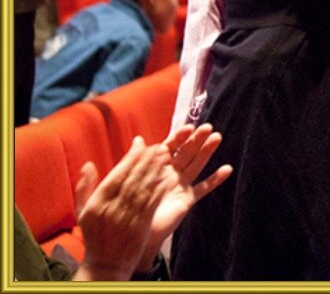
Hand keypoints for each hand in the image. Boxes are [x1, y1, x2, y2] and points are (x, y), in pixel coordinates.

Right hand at [72, 137, 169, 280]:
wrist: (106, 263)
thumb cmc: (94, 234)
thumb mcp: (82, 211)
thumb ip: (85, 187)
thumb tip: (88, 164)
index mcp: (97, 204)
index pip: (117, 175)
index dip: (131, 158)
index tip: (142, 144)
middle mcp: (112, 209)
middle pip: (133, 179)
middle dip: (147, 160)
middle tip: (160, 144)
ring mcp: (128, 217)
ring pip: (144, 189)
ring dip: (157, 170)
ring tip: (167, 155)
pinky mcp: (141, 226)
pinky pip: (152, 203)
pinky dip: (160, 189)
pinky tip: (168, 177)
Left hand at [137, 124, 232, 271]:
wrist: (135, 232)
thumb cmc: (130, 206)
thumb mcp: (130, 179)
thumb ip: (135, 159)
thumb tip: (138, 138)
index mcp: (156, 166)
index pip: (170, 147)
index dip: (179, 137)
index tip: (189, 127)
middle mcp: (171, 173)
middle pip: (186, 152)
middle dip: (196, 139)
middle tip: (207, 127)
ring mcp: (181, 185)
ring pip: (197, 165)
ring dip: (207, 151)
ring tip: (217, 138)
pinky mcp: (188, 199)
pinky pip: (204, 187)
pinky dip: (215, 179)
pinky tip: (227, 169)